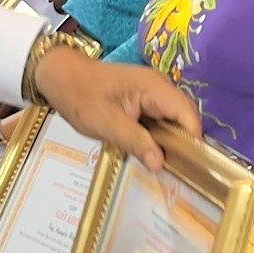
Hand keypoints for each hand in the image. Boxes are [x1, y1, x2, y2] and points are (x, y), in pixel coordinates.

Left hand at [33, 43, 198, 171]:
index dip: (192, 141)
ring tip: (167, 170)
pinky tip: (154, 156)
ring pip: (174, 122)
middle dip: (183, 145)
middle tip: (177, 174)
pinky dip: (160, 139)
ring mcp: (154, 94)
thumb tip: (159, 164)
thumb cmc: (82, 96)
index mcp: (155, 87)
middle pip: (184, 119)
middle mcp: (161, 88)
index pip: (188, 115)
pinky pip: (161, 122)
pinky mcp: (146, 101)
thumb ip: (135, 142)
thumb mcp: (106, 123)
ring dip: (171, 144)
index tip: (189, 169)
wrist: (61, 77)